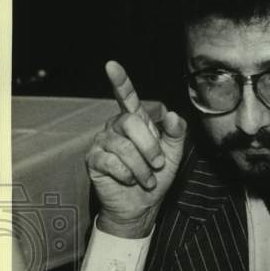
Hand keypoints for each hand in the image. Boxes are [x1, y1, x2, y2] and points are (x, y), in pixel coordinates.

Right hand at [86, 60, 186, 237]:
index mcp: (136, 122)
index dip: (121, 81)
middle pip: (130, 122)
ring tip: (147, 179)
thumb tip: (173, 115)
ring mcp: (102, 142)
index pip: (127, 98)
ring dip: (142, 167)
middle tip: (158, 165)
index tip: (112, 65)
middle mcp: (116, 127)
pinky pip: (111, 162)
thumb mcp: (173, 155)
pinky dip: (127, 175)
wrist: (141, 205)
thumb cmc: (156, 177)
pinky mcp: (93, 160)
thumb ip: (176, 134)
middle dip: (150, 147)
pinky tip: (130, 180)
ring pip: (123, 146)